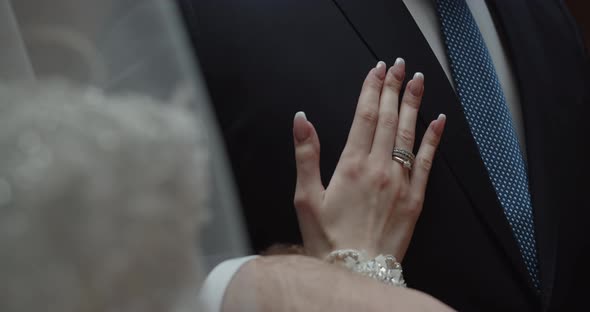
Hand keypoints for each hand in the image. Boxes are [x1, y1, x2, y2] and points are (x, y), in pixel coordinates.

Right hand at [292, 59, 445, 260]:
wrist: (358, 271)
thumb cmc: (328, 239)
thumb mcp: (306, 198)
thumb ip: (306, 155)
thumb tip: (302, 120)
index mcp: (352, 166)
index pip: (364, 117)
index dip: (371, 90)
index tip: (377, 70)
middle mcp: (379, 169)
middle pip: (388, 119)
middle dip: (393, 88)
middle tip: (399, 65)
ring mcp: (400, 182)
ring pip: (408, 134)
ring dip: (413, 104)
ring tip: (418, 80)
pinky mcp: (415, 198)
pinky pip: (426, 161)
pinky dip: (432, 138)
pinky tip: (438, 121)